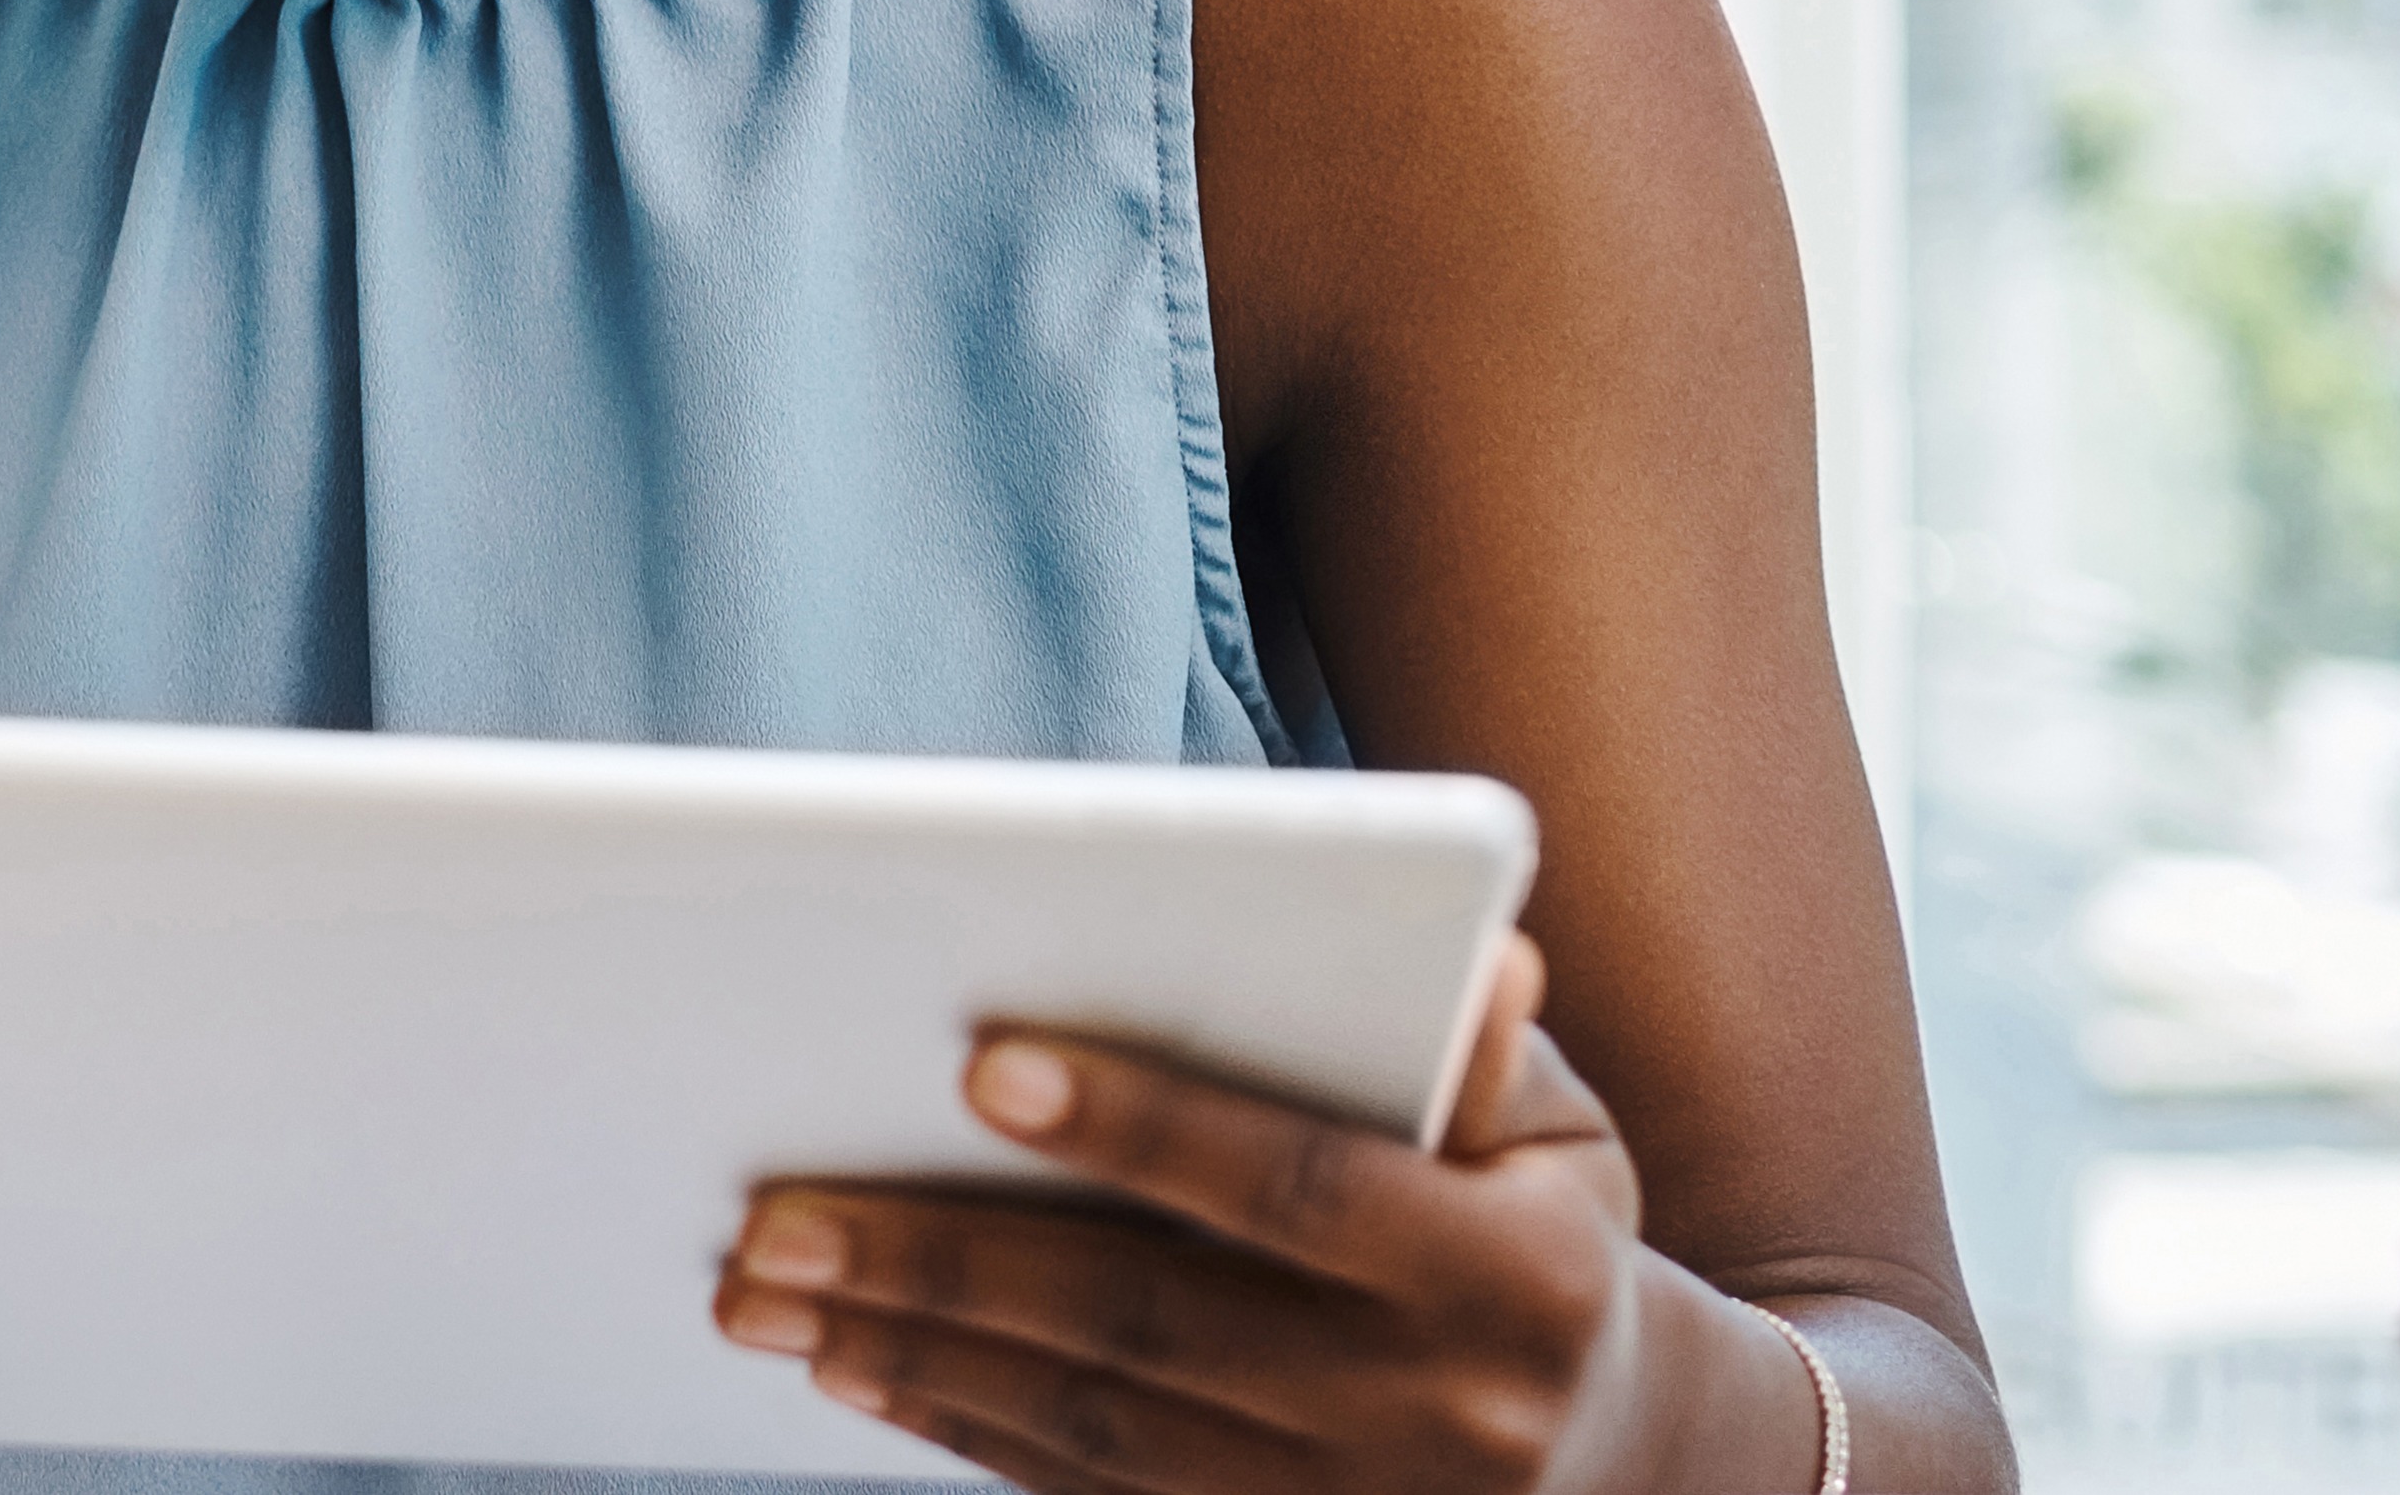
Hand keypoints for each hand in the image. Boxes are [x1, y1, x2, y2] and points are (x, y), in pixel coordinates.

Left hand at [713, 936, 1768, 1493]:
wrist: (1631, 1469)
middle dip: (949, 1263)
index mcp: (1514, 1279)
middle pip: (1152, 1326)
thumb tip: (1481, 956)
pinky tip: (858, 1369)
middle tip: (779, 1211)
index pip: (1301, 1190)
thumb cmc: (1552, 1239)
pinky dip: (963, 1432)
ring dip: (915, 1359)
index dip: (1146, 1129)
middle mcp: (1434, 1415)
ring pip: (1096, 1432)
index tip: (983, 1067)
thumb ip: (1486, 1051)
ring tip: (768, 1292)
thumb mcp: (1566, 1139)